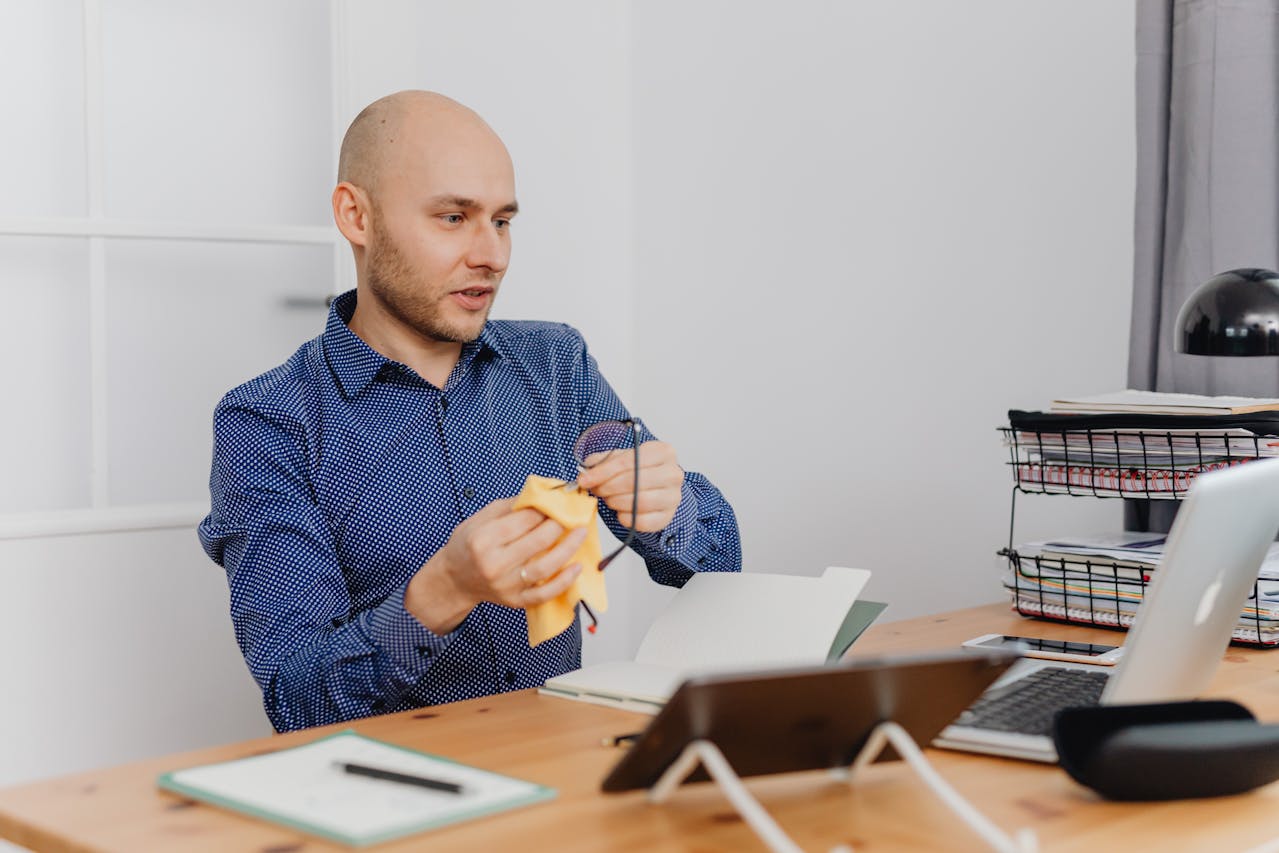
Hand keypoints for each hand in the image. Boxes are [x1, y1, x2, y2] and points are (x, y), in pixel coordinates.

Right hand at [406, 497, 585, 632]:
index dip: (546, 508)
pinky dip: (564, 582)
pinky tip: (577, 567)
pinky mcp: (515, 601)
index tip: (558, 501)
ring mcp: (506, 585)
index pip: (524, 520)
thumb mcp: (480, 519)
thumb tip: (542, 493)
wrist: (455, 580)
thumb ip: (510, 506)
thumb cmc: (468, 546)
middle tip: (572, 514)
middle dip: (560, 524)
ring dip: (568, 548)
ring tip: (581, 533)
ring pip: (546, 567)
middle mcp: (495, 564)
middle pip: (538, 541)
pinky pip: (545, 594)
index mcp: (484, 539)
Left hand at [575, 440, 683, 531]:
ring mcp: (673, 497)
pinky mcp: (667, 517)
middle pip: (635, 481)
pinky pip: (642, 521)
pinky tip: (620, 511)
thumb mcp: (621, 458)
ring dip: (616, 502)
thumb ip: (602, 462)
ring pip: (640, 502)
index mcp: (663, 452)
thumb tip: (586, 473)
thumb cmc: (639, 471)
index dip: (603, 472)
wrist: (657, 488)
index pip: (628, 461)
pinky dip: (625, 518)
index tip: (585, 480)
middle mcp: (673, 473)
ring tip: (609, 499)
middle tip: (597, 490)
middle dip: (609, 487)